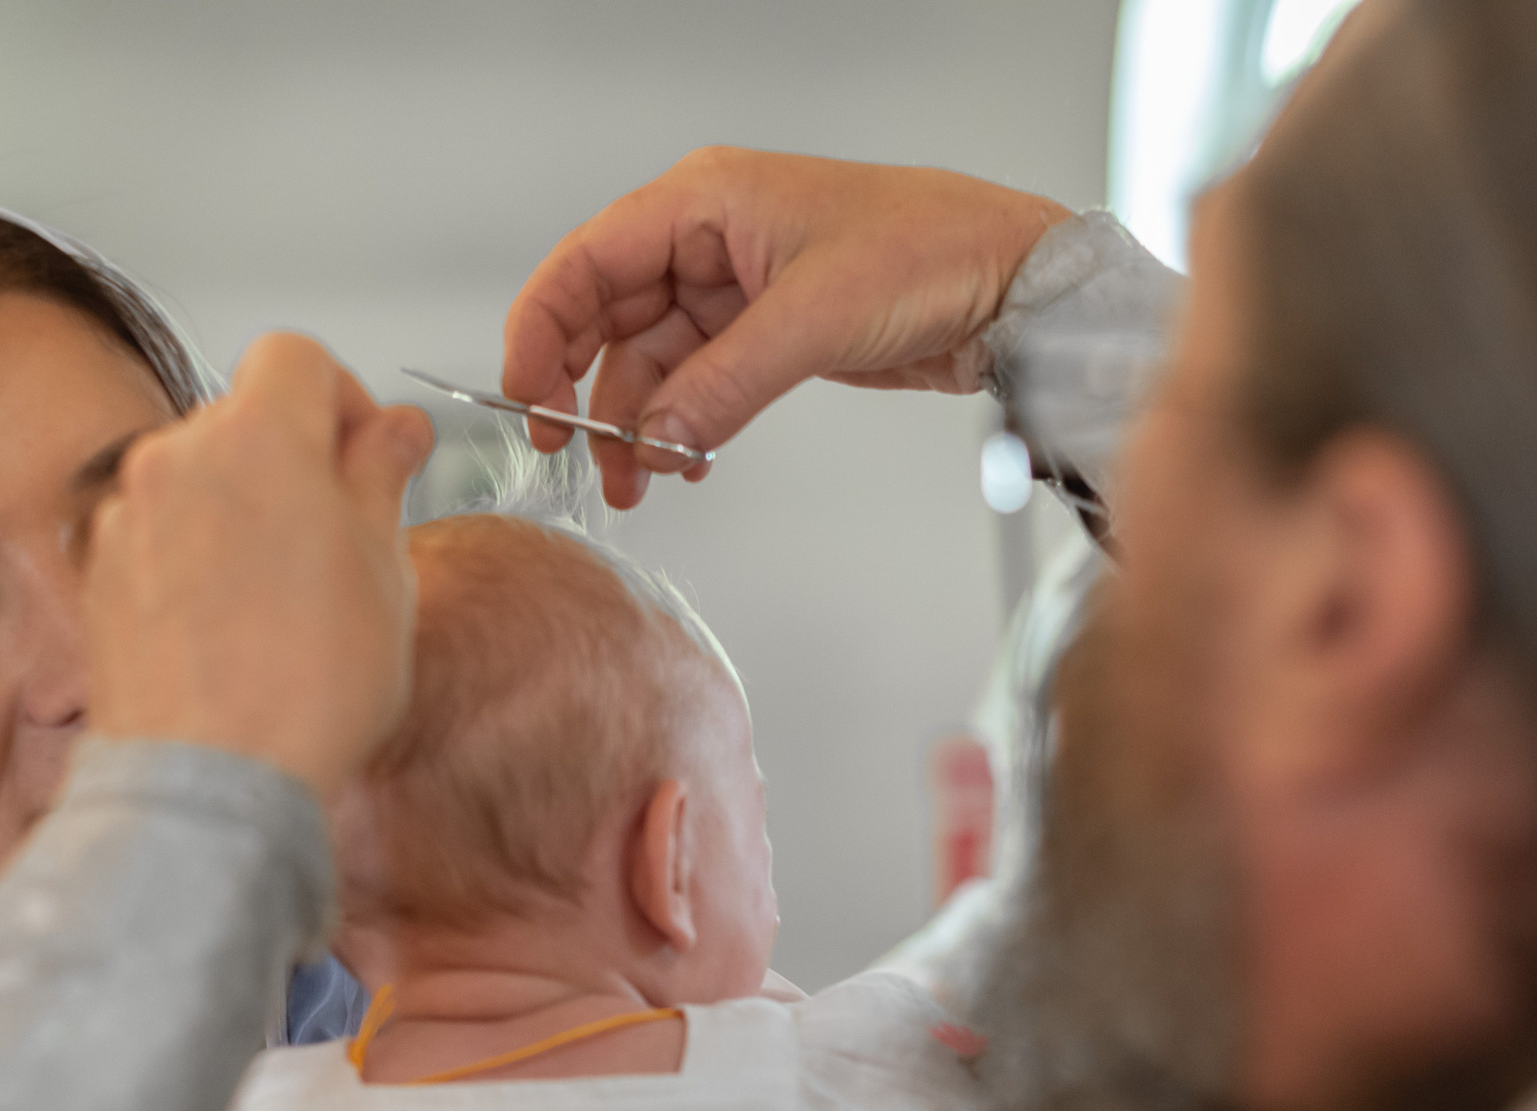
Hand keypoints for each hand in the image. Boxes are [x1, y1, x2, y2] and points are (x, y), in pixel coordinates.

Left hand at [86, 334, 433, 798]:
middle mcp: (177, 458)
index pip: (299, 357)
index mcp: (258, 436)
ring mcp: (126, 515)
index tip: (368, 452)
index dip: (345, 397)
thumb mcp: (384, 570)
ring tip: (286, 595)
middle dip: (296, 460)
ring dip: (244, 510)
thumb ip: (382, 478)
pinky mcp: (99, 573)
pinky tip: (234, 626)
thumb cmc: (305, 688)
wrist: (214, 782)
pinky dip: (197, 558)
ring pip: (200, 479)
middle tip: (342, 534)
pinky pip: (160, 536)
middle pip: (245, 417)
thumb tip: (393, 433)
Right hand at [503, 148, 1069, 507]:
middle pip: (607, 317)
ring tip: (638, 484)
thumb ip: (723, 384)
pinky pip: (698, 383)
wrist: (1010, 280)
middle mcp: (708, 238)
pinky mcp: (766, 333)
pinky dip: (683, 425)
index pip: (587, 263)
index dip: (541, 329)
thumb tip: (654, 440)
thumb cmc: (928, 252)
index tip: (526, 397)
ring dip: (638, 424)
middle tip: (575, 456)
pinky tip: (685, 462)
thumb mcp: (813, 318)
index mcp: (703, 201)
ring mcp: (735, 289)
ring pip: (652, 363)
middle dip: (586, 390)